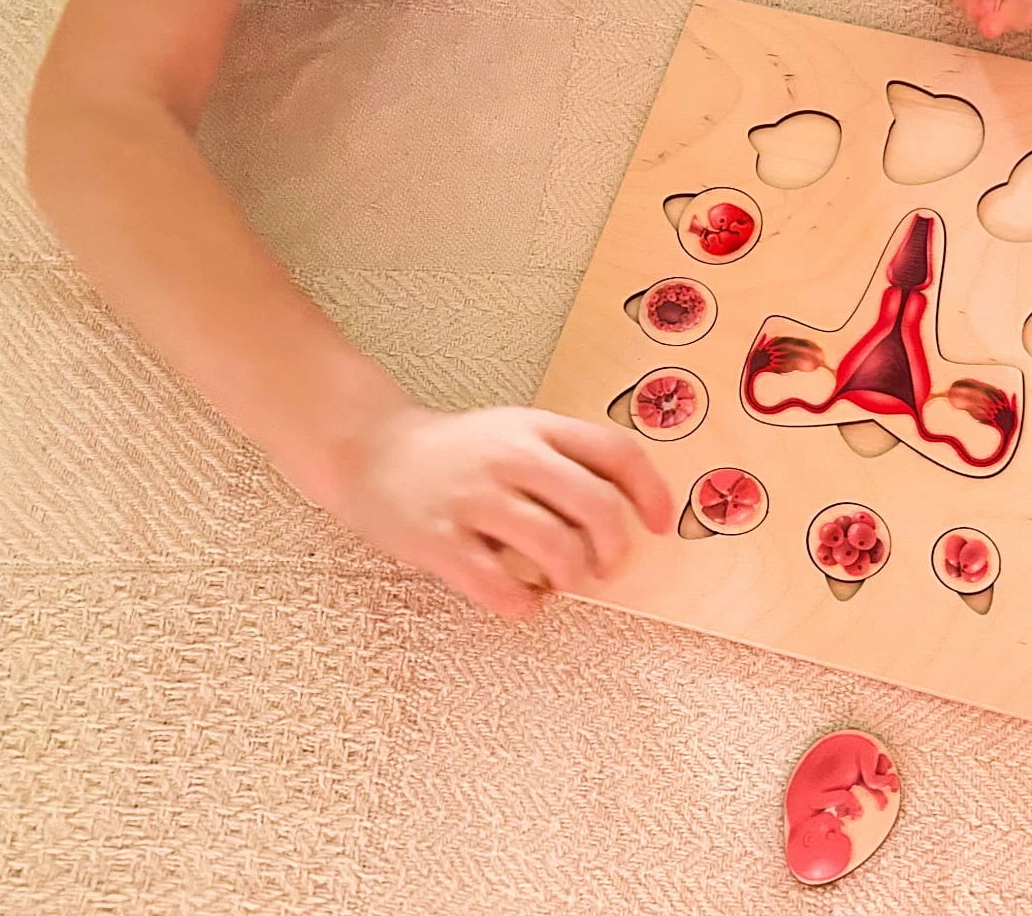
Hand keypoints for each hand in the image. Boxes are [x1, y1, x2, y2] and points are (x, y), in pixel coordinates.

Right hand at [315, 399, 675, 618]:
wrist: (370, 451)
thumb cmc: (461, 452)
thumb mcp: (518, 432)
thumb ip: (570, 459)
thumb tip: (632, 510)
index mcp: (537, 428)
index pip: (616, 452)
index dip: (651, 493)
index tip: (661, 527)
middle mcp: (510, 457)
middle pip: (595, 506)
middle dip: (614, 548)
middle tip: (606, 568)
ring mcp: (474, 499)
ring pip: (555, 548)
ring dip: (571, 576)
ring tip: (559, 580)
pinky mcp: (439, 541)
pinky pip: (500, 587)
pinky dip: (523, 603)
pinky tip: (521, 598)